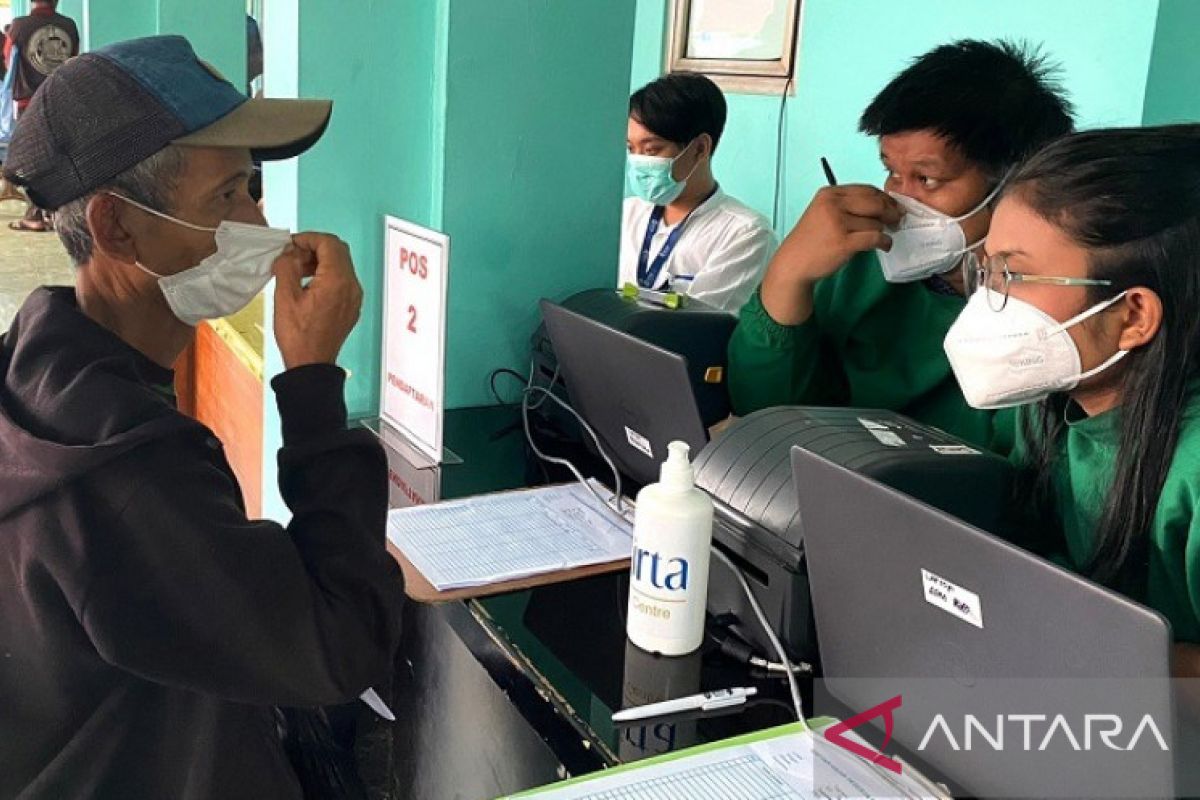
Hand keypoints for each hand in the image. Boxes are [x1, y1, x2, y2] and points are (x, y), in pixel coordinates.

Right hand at [273, 233, 362, 369]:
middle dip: (314, 247)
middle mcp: (352, 286)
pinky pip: (343, 280)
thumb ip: (286, 267)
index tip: (291, 244)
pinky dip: (327, 274)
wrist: (312, 365)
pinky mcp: (351, 306)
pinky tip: (308, 283)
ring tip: (297, 270)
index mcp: (337, 281)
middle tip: (293, 255)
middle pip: (338, 250)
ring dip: (320, 260)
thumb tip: (288, 253)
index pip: (329, 243)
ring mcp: (354, 297)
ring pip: (342, 264)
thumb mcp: (285, 297)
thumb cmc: (298, 336)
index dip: (308, 238)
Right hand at [761, 185, 901, 324]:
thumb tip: (883, 205)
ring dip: (884, 230)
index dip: (885, 198)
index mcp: (829, 194)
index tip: (894, 206)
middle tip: (898, 220)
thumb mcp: (824, 212)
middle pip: (875, 202)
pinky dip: (885, 242)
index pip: (866, 190)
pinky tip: (885, 245)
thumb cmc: (812, 240)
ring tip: (883, 236)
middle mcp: (833, 204)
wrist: (794, 262)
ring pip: (876, 222)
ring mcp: (838, 223)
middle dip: (891, 211)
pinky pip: (875, 238)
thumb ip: (847, 205)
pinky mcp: (843, 242)